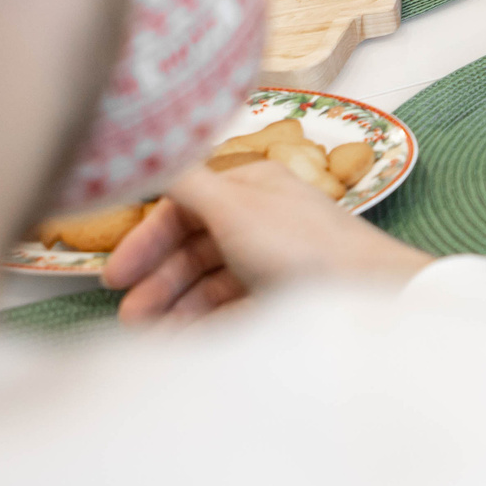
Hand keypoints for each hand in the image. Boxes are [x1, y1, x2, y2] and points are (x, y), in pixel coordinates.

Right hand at [102, 161, 432, 322]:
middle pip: (196, 247)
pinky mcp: (288, 297)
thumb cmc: (300, 247)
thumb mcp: (233, 206)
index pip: (185, 205)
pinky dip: (208, 322)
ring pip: (213, 281)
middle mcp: (264, 217)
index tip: (115, 277)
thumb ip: (183, 179)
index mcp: (253, 186)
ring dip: (178, 307)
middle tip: (129, 318)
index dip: (147, 239)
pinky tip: (188, 345)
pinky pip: (236, 307)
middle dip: (159, 281)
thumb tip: (146, 140)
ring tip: (155, 339)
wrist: (369, 296)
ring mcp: (277, 259)